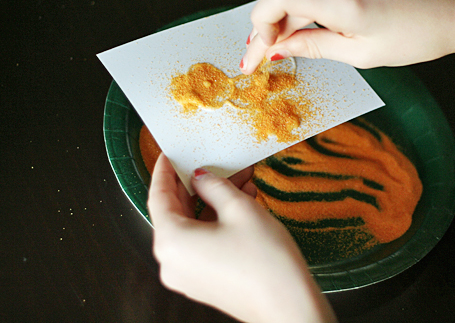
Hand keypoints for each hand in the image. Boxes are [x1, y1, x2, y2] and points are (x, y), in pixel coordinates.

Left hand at [147, 153, 336, 322]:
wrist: (289, 305)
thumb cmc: (265, 261)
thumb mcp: (240, 208)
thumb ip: (214, 186)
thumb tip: (201, 177)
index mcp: (171, 242)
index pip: (158, 196)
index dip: (165, 171)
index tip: (169, 155)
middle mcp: (171, 262)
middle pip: (177, 212)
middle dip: (198, 186)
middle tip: (214, 164)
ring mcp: (186, 275)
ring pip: (193, 227)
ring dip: (213, 203)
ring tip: (240, 183)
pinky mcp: (202, 282)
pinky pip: (201, 244)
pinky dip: (216, 224)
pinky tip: (240, 206)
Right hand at [241, 0, 454, 73]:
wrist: (452, 10)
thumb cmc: (415, 35)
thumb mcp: (361, 53)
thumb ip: (314, 46)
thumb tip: (279, 48)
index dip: (259, 24)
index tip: (255, 52)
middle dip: (268, 27)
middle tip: (261, 57)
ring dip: (285, 16)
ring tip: (283, 44)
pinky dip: (304, 3)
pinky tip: (305, 24)